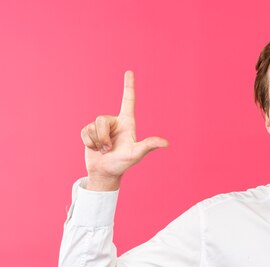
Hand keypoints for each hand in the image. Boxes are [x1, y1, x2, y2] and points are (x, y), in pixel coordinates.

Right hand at [80, 71, 168, 189]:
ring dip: (96, 141)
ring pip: (92, 126)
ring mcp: (101, 127)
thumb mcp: (136, 154)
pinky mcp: (90, 132)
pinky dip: (88, 143)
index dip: (128, 86)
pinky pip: (84, 132)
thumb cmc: (123, 163)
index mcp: (127, 122)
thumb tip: (166, 143)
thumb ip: (149, 146)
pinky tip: (94, 149)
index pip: (128, 100)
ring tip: (104, 150)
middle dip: (103, 137)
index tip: (129, 72)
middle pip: (101, 119)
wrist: (105, 173)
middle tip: (109, 149)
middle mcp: (114, 122)